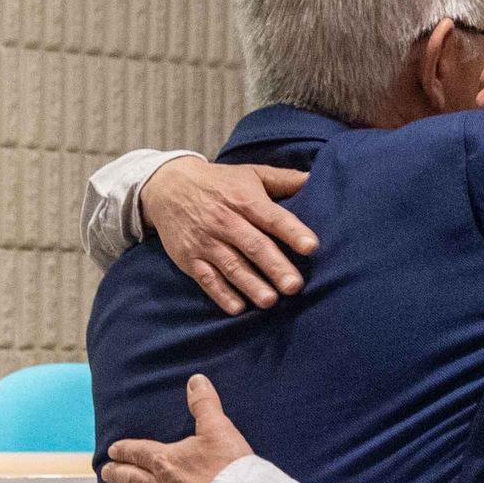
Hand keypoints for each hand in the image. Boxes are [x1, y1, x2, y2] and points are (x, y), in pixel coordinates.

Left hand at [99, 376, 253, 482]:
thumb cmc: (232, 469)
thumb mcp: (220, 430)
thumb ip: (205, 406)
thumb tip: (195, 380)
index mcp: (165, 461)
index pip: (136, 452)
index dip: (123, 450)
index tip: (113, 450)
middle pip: (129, 479)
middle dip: (116, 474)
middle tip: (107, 472)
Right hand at [141, 157, 314, 313]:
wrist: (166, 186)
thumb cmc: (220, 183)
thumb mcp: (251, 174)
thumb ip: (285, 179)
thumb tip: (317, 178)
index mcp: (245, 199)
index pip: (272, 217)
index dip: (292, 231)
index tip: (311, 246)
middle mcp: (225, 221)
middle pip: (253, 246)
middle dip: (275, 266)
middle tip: (294, 286)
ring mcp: (205, 241)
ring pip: (231, 265)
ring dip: (251, 284)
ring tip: (270, 301)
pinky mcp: (189, 258)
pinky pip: (206, 278)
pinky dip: (221, 294)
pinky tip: (238, 308)